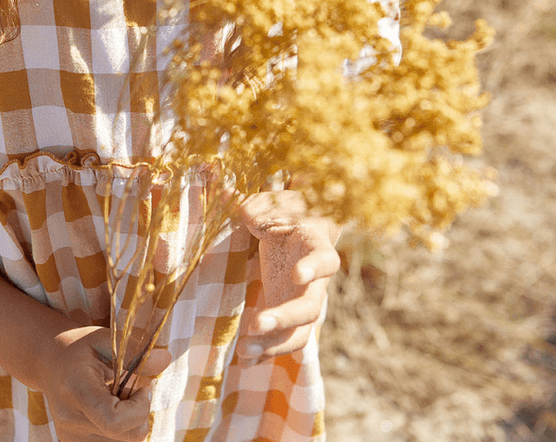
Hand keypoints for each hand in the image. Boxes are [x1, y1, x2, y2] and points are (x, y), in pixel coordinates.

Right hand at [37, 326, 170, 441]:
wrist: (49, 362)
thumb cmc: (79, 348)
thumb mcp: (105, 339)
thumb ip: (134, 349)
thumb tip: (165, 359)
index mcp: (75, 390)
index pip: (114, 420)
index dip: (139, 408)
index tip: (142, 387)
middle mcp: (69, 420)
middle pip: (126, 436)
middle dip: (140, 414)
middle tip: (131, 391)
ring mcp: (70, 437)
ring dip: (131, 423)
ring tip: (117, 399)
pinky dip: (122, 430)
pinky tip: (111, 411)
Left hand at [235, 189, 340, 359]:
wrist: (301, 232)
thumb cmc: (289, 214)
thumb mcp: (275, 204)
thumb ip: (256, 205)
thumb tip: (229, 195)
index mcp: (318, 248)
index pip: (326, 261)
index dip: (315, 268)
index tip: (297, 274)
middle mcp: (316, 283)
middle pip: (311, 308)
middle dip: (285, 318)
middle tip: (256, 323)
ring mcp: (303, 303)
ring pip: (299, 333)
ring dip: (274, 345)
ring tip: (244, 351)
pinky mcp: (289, 317)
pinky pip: (283, 341)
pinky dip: (266, 353)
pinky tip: (244, 360)